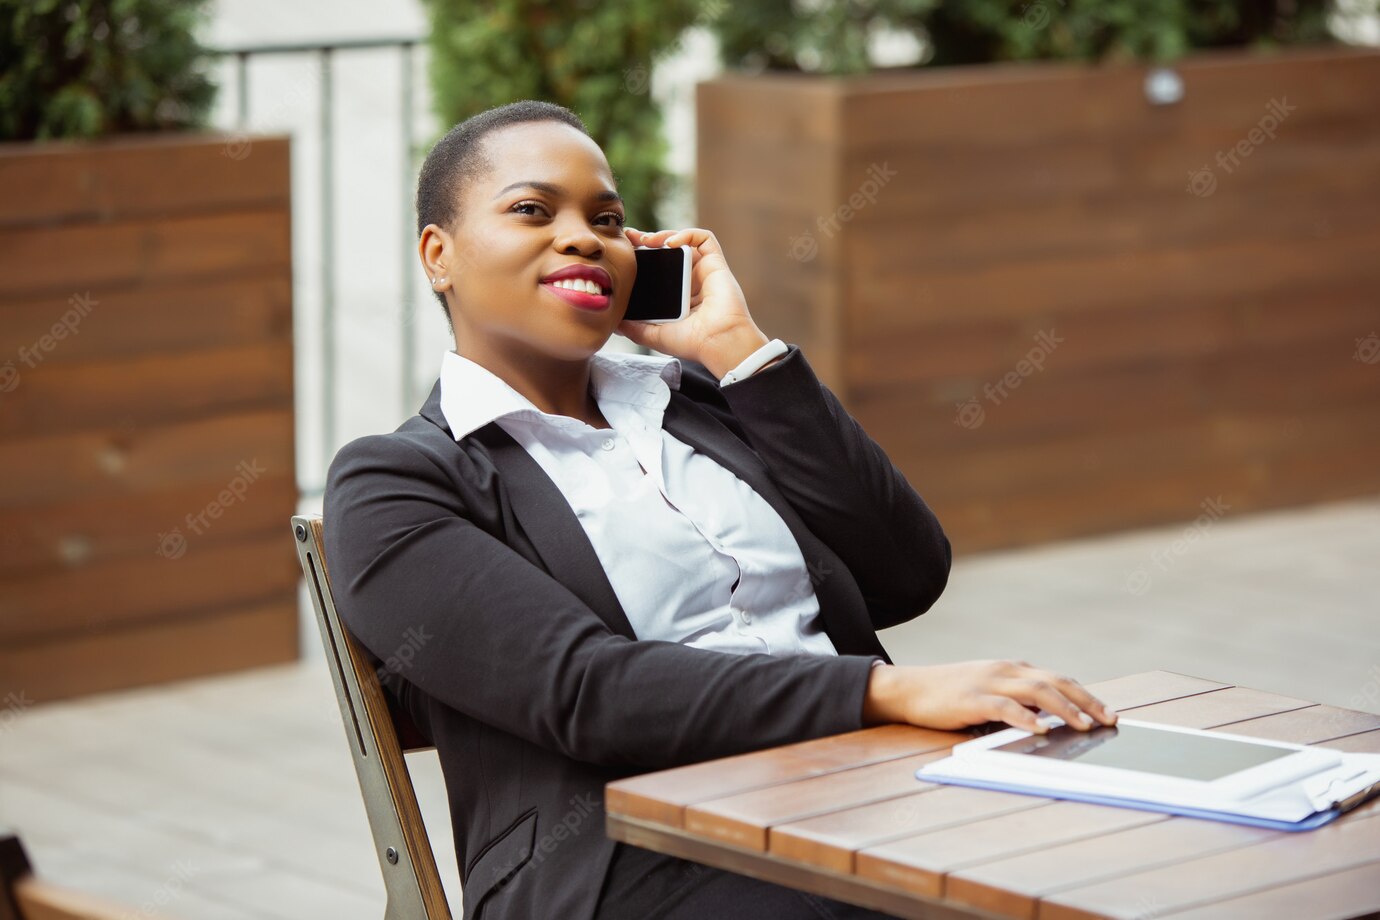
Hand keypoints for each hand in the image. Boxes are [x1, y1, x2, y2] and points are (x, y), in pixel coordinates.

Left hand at [618, 227, 767, 375]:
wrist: (717, 342)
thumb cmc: (692, 343)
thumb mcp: (654, 335)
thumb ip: (634, 329)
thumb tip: (615, 323)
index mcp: (678, 295)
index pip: (658, 269)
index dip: (641, 257)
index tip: (625, 252)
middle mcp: (691, 280)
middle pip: (668, 251)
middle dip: (647, 240)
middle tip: (629, 238)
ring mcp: (703, 271)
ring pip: (684, 241)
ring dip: (664, 234)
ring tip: (646, 240)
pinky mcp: (716, 264)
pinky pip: (704, 238)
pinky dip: (686, 234)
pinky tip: (670, 243)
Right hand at [863, 659, 1118, 734]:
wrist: (908, 688)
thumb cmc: (948, 694)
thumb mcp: (987, 691)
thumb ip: (1015, 700)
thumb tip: (1048, 719)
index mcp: (1011, 668)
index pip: (1057, 679)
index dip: (1084, 695)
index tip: (1106, 712)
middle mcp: (1005, 670)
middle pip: (1055, 681)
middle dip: (1086, 700)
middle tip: (1109, 719)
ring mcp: (988, 683)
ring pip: (1037, 691)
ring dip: (1065, 709)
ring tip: (1084, 726)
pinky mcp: (972, 699)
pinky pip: (1005, 707)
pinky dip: (1027, 717)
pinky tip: (1042, 729)